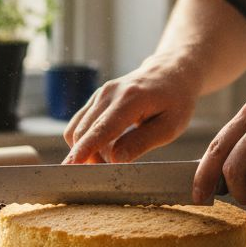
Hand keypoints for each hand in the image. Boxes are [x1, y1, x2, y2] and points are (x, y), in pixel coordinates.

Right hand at [63, 55, 203, 164]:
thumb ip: (141, 143)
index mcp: (130, 99)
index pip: (101, 129)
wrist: (170, 73)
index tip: (70, 167)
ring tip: (113, 158)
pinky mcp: (95, 99)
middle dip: (89, 158)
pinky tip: (107, 147)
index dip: (85, 149)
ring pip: (77, 130)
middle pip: (84, 133)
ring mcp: (99, 94)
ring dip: (88, 150)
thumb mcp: (169, 127)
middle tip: (111, 173)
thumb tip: (116, 160)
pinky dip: (87, 141)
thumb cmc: (175, 102)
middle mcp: (109, 93)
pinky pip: (80, 124)